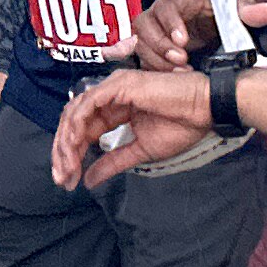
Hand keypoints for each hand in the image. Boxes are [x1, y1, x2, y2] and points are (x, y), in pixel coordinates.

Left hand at [49, 65, 216, 191]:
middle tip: (62, 177)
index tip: (68, 180)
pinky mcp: (119, 85)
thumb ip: (113, 162)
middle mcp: (110, 96)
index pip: (82, 130)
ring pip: (76, 112)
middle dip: (63, 151)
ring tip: (68, 166)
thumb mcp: (140, 151)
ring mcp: (113, 88)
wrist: (204, 110)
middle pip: (73, 121)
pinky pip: (89, 104)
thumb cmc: (181, 125)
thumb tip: (89, 180)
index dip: (71, 155)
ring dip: (67, 142)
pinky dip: (78, 124)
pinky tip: (75, 145)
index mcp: (115, 109)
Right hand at [136, 0, 266, 71]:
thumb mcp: (238, 4)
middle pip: (146, 24)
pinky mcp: (150, 45)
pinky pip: (141, 56)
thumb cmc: (221, 6)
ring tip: (178, 72)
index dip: (172, 22)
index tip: (183, 40)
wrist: (208, 12)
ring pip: (140, 42)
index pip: (168, 5)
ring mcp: (153, 28)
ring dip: (155, 59)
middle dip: (160, 45)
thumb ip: (252, 9)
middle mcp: (161, 10)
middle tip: (181, 60)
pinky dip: (152, 68)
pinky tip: (170, 78)